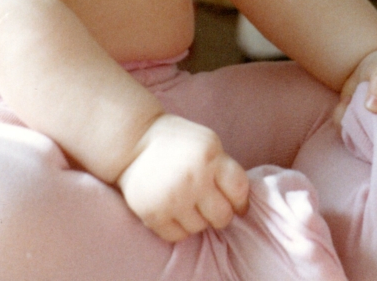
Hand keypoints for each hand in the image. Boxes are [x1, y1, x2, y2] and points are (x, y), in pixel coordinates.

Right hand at [116, 114, 249, 241]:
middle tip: (207, 203)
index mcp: (210, 156)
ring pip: (200, 228)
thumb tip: (241, 204)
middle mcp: (194, 177)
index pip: (239, 190)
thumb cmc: (177, 141)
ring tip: (184, 200)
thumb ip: (223, 168)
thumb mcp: (207, 142)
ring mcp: (173, 197)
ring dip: (195, 219)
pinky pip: (178, 236)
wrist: (134, 140)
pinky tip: (171, 209)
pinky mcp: (154, 213)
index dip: (240, 201)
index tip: (236, 204)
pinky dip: (177, 227)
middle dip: (218, 213)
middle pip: (222, 217)